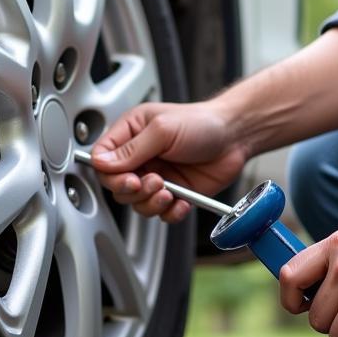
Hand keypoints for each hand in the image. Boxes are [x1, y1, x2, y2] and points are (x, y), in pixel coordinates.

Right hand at [89, 100, 246, 222]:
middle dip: (133, 190)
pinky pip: (161, 213)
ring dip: (151, 203)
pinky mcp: (173, 194)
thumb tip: (102, 163)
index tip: (127, 178)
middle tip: (152, 182)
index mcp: (131, 133)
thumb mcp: (162, 130)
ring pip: (137, 204)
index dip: (109, 174)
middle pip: (116, 186)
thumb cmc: (202, 123)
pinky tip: (181, 202)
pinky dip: (169, 213)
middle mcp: (140, 157)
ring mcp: (156, 177)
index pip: (102, 159)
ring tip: (168, 191)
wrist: (236, 137)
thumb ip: (131, 149)